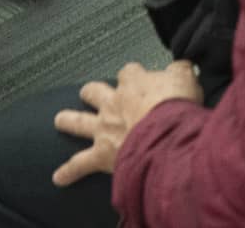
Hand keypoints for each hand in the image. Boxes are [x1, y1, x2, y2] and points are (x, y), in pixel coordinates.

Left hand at [50, 61, 203, 186]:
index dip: (133, 75)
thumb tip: (181, 66)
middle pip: (95, 91)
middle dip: (92, 92)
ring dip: (68, 121)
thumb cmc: (176, 108)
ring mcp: (104, 128)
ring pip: (79, 121)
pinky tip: (59, 178)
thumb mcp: (186, 79)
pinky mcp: (101, 154)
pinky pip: (80, 164)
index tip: (139, 78)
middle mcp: (114, 103)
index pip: (128, 72)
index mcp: (134, 84)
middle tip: (91, 93)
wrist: (166, 136)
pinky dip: (69, 171)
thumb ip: (180, 71)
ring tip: (61, 120)